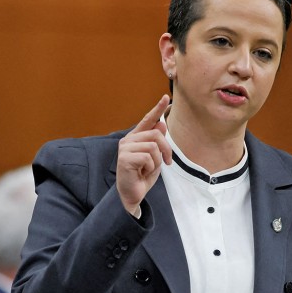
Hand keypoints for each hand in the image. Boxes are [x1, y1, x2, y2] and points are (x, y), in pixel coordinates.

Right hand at [116, 95, 171, 215]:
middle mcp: (128, 140)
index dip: (157, 109)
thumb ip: (157, 142)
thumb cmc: (142, 177)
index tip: (166, 97)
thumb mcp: (154, 158)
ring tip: (148, 169)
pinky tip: (142, 172)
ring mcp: (125, 148)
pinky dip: (150, 167)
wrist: (132, 195)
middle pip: (155, 135)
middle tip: (167, 163)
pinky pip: (147, 157)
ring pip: (153, 146)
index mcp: (135, 138)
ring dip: (157, 161)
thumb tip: (161, 124)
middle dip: (166, 150)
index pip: (147, 120)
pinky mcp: (124, 158)